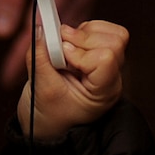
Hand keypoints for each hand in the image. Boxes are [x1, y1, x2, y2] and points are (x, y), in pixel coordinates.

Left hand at [0, 0, 97, 87]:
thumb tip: (2, 32)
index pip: (41, 28)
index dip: (25, 54)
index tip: (11, 75)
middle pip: (60, 35)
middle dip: (39, 58)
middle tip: (17, 79)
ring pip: (71, 31)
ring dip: (52, 48)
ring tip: (29, 70)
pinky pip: (76, 20)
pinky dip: (62, 34)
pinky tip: (48, 46)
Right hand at [14, 19, 127, 140]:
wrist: (48, 124)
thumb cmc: (48, 115)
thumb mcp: (40, 89)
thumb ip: (40, 57)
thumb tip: (40, 30)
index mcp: (104, 92)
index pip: (106, 57)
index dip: (80, 51)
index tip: (60, 56)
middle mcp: (111, 77)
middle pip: (114, 42)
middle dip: (83, 38)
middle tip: (60, 47)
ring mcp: (107, 65)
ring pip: (109, 33)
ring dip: (82, 33)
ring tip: (63, 49)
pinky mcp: (98, 53)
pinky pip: (100, 30)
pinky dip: (81, 30)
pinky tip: (68, 45)